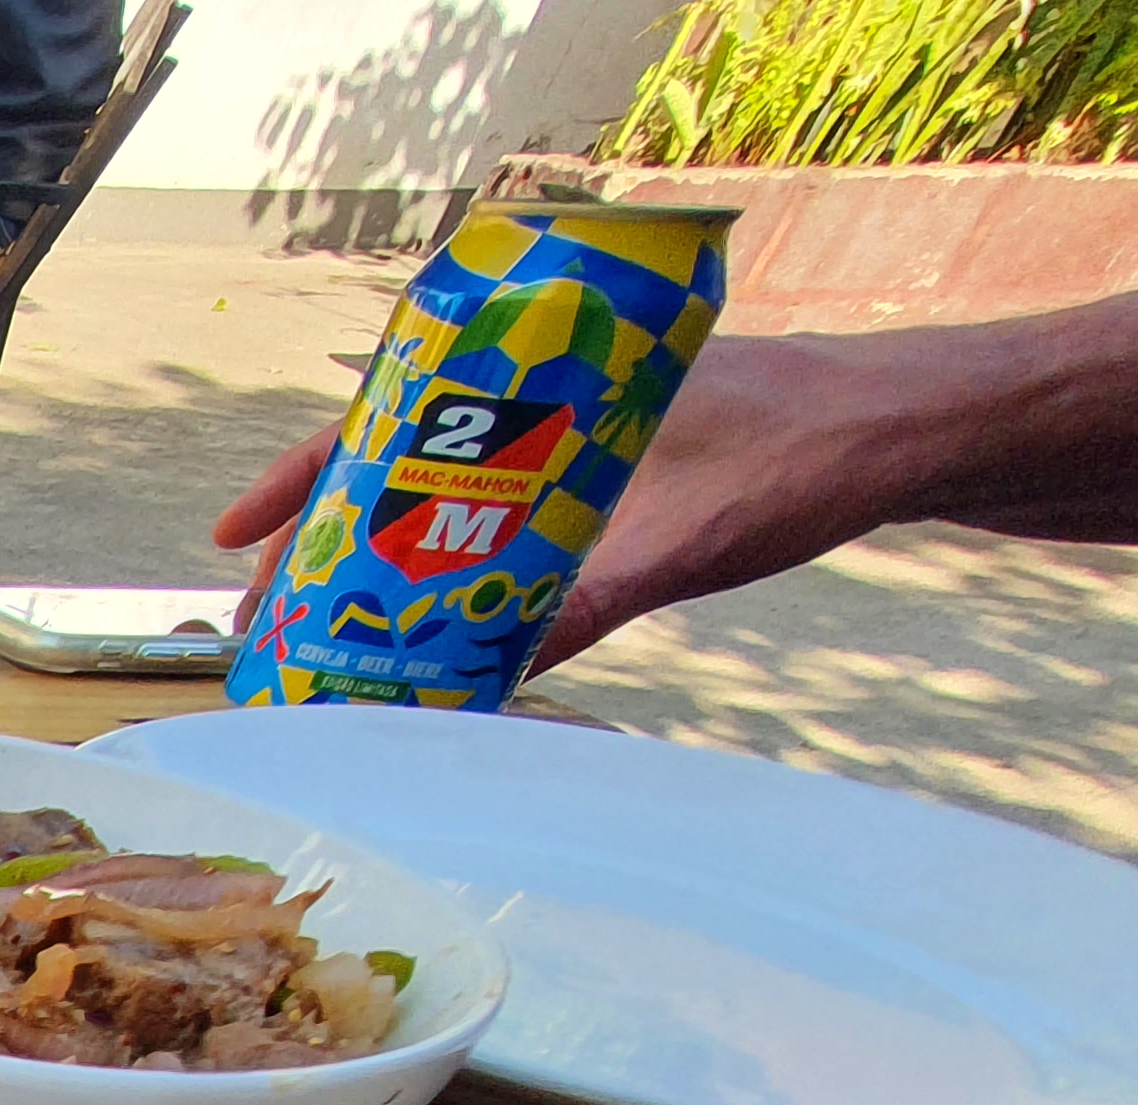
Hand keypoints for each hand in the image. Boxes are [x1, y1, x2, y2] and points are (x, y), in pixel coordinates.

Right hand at [206, 336, 927, 668]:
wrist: (904, 434)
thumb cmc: (807, 453)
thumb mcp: (687, 540)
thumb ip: (589, 606)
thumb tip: (486, 686)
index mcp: (543, 385)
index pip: (384, 420)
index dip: (300, 478)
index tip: (233, 538)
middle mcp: (543, 417)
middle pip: (396, 476)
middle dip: (326, 548)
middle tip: (273, 625)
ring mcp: (570, 459)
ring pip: (445, 515)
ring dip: (386, 577)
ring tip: (332, 646)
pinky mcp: (607, 500)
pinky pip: (503, 545)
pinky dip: (459, 591)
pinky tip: (433, 647)